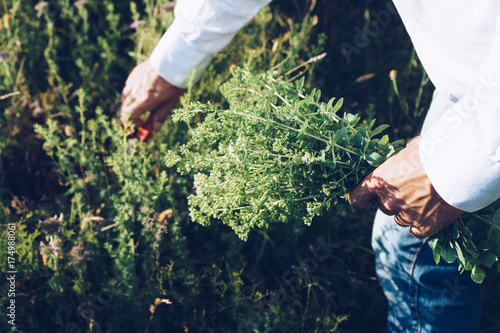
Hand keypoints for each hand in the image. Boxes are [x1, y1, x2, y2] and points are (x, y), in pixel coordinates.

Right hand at [121, 59, 185, 130]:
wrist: (174, 60)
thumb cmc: (175, 82)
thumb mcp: (171, 101)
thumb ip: (161, 115)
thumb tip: (155, 128)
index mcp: (145, 100)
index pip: (128, 116)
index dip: (132, 123)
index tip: (140, 125)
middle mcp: (136, 91)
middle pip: (125, 107)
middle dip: (131, 115)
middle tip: (141, 118)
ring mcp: (133, 81)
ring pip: (125, 96)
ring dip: (131, 104)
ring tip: (142, 104)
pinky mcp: (134, 73)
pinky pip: (128, 86)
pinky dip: (132, 92)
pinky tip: (142, 91)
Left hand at [348, 136, 463, 237]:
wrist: (460, 168)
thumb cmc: (434, 152)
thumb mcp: (411, 148)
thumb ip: (400, 158)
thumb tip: (402, 156)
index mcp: (379, 181)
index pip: (357, 196)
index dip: (358, 197)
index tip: (360, 198)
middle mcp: (388, 201)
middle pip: (384, 207)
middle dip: (394, 200)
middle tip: (412, 190)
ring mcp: (406, 216)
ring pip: (400, 219)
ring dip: (408, 212)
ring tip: (426, 199)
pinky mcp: (424, 227)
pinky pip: (415, 231)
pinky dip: (421, 225)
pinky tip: (431, 214)